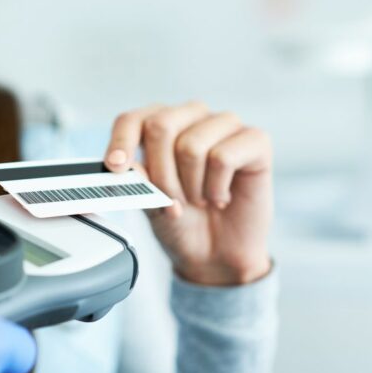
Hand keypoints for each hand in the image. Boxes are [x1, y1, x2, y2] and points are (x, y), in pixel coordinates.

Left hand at [105, 102, 273, 285]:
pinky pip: (224, 157)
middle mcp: (192, 117)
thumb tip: (126, 164)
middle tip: (173, 200)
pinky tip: (221, 197)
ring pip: (192, 146)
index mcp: (161, 125)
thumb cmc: (183, 222)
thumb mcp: (149, 204)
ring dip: (191, 186)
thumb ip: (138, 180)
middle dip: (161, 174)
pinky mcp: (255, 140)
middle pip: (161, 126)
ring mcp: (225, 125)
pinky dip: (216, 188)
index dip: (121, 142)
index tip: (115, 168)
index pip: (133, 119)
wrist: (215, 255)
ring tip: (200, 199)